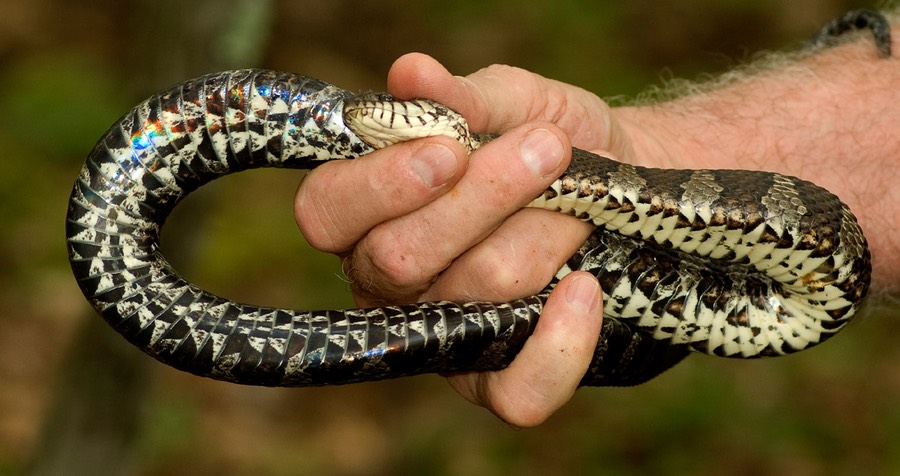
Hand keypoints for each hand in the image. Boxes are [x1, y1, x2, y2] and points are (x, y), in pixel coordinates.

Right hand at [295, 53, 617, 425]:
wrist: (625, 185)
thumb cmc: (552, 140)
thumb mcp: (517, 103)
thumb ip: (462, 97)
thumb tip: (409, 73)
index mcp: (370, 210)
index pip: (326, 210)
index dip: (380, 185)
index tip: (451, 150)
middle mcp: (390, 281)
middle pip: (398, 257)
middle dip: (483, 197)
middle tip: (547, 148)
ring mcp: (443, 335)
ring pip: (477, 293)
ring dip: (546, 234)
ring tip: (578, 198)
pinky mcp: (497, 381)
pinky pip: (518, 392)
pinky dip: (561, 342)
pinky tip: (586, 289)